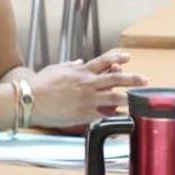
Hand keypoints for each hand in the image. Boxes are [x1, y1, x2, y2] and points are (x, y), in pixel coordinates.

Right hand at [28, 50, 146, 127]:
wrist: (30, 99)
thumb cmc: (39, 84)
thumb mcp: (56, 69)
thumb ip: (71, 66)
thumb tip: (80, 62)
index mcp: (81, 71)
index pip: (105, 61)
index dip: (118, 58)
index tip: (128, 57)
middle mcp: (87, 83)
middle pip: (116, 78)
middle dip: (133, 79)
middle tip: (144, 80)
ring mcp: (88, 98)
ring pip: (116, 97)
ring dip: (130, 98)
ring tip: (139, 99)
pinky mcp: (85, 113)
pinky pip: (106, 114)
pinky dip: (116, 115)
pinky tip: (124, 117)